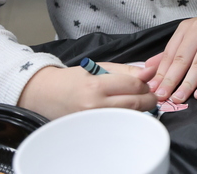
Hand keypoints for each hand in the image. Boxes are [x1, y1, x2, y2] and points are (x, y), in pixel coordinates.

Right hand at [17, 62, 156, 119]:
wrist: (46, 94)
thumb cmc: (74, 79)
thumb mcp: (100, 67)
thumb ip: (127, 70)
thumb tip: (150, 72)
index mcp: (96, 86)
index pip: (134, 85)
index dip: (146, 83)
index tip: (147, 82)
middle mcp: (94, 106)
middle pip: (135, 103)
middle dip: (148, 98)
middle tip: (149, 94)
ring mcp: (93, 121)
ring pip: (129, 115)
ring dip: (140, 109)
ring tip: (138, 101)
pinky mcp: (92, 130)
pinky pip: (118, 124)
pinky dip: (127, 117)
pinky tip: (126, 111)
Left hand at [145, 13, 196, 102]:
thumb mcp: (191, 38)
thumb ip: (171, 53)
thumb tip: (147, 69)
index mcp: (186, 28)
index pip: (170, 53)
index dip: (160, 73)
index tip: (152, 89)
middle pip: (182, 59)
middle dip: (170, 80)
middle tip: (161, 97)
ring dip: (187, 84)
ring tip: (178, 98)